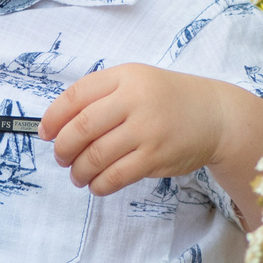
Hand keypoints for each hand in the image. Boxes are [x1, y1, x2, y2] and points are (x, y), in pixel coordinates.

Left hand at [42, 65, 262, 215]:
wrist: (216, 115)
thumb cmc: (170, 100)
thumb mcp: (138, 82)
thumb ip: (103, 96)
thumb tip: (60, 126)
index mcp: (125, 76)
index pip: (76, 96)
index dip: (53, 117)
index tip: (45, 132)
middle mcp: (135, 99)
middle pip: (81, 127)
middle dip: (64, 148)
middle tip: (61, 157)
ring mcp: (146, 129)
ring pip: (96, 156)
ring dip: (79, 171)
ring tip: (78, 176)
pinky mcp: (156, 156)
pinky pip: (116, 175)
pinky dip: (99, 184)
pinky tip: (97, 185)